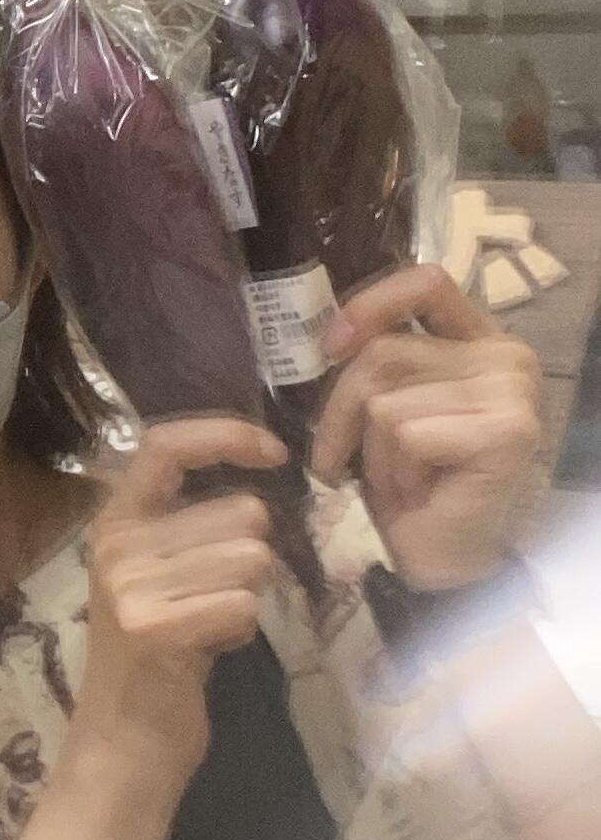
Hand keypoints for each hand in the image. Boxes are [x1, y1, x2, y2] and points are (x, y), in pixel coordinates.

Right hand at [73, 416, 285, 798]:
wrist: (124, 743)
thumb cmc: (159, 657)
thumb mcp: (164, 577)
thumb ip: (195, 530)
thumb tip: (261, 500)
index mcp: (115, 519)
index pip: (166, 444)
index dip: (226, 436)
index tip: (276, 452)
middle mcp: (114, 542)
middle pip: (237, 513)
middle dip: (257, 553)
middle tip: (228, 595)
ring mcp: (126, 585)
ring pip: (248, 558)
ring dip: (251, 593)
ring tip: (214, 623)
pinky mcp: (149, 628)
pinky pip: (239, 604)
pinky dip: (243, 627)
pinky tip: (214, 648)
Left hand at [313, 268, 540, 590]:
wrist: (444, 559)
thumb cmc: (410, 480)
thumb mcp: (384, 403)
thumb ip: (376, 355)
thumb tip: (328, 331)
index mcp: (478, 338)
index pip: (426, 280)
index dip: (371, 303)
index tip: (332, 344)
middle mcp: (506, 356)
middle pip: (384, 351)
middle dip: (340, 410)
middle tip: (340, 458)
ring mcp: (512, 392)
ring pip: (385, 397)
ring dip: (369, 451)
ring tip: (395, 480)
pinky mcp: (507, 432)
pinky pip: (405, 432)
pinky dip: (393, 470)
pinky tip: (419, 494)